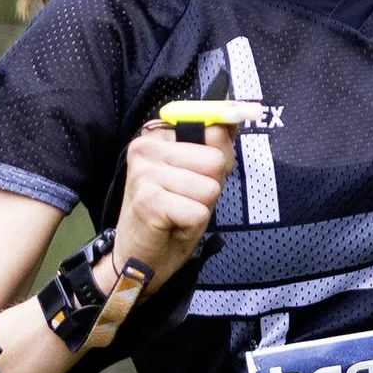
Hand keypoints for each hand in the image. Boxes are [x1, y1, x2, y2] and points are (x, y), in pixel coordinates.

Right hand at [118, 120, 237, 287]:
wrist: (138, 257)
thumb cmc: (172, 214)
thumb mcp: (201, 175)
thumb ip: (217, 145)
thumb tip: (235, 116)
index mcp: (159, 135)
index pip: (215, 132)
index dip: (218, 162)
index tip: (197, 177)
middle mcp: (146, 146)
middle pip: (215, 161)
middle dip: (210, 188)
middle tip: (185, 201)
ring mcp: (143, 173)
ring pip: (209, 188)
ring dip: (200, 209)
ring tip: (178, 213)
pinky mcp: (147, 201)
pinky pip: (198, 212)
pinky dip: (192, 226)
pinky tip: (172, 226)